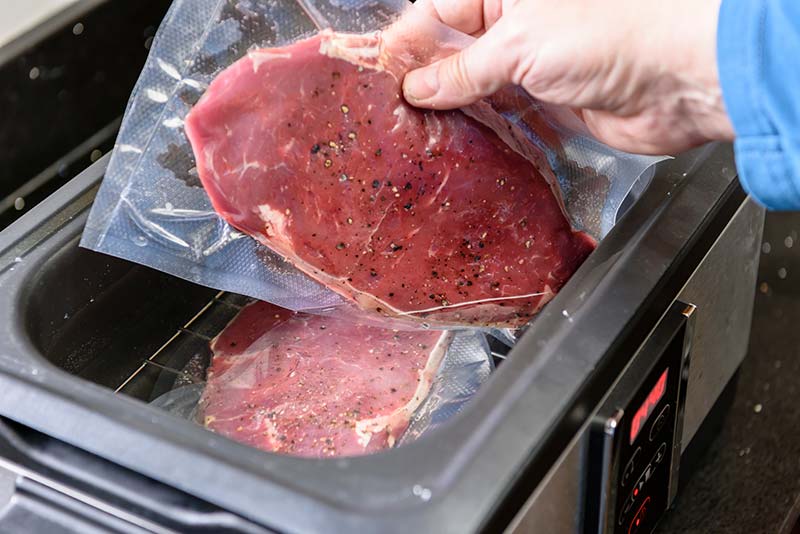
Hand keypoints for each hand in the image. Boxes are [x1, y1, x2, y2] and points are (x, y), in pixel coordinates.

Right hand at [402, 0, 734, 154]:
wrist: (678, 79)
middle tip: (386, 110)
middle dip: (421, 76)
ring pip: (473, 83)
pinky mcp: (546, 102)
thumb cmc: (607, 37)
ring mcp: (530, 63)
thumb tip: (418, 87)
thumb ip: (463, 69)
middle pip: (452, 47)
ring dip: (446, 106)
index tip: (375, 75)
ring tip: (409, 130)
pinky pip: (500, 113)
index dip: (404, 41)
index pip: (437, 11)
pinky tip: (450, 140)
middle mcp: (515, 23)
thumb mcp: (520, 44)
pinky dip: (477, 126)